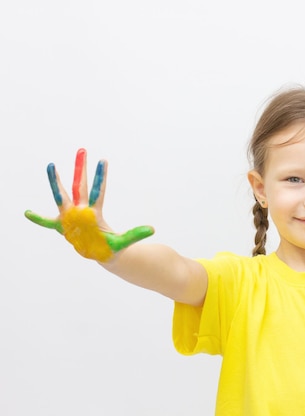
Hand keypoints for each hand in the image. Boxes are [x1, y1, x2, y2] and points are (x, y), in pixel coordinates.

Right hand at [24, 149, 153, 261]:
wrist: (101, 254)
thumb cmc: (112, 247)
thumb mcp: (123, 242)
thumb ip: (135, 235)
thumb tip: (152, 229)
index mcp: (95, 212)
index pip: (98, 190)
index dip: (100, 177)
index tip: (103, 160)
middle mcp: (82, 210)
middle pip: (80, 185)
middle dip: (80, 168)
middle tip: (82, 149)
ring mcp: (71, 217)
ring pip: (61, 195)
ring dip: (56, 181)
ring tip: (51, 165)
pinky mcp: (62, 226)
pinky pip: (47, 222)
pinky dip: (38, 219)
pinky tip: (27, 212)